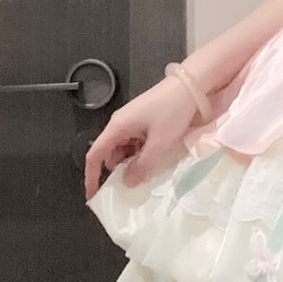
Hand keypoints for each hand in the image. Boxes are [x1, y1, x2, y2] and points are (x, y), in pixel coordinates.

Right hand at [83, 76, 201, 200]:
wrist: (191, 85)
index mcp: (117, 127)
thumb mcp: (160, 143)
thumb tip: (127, 183)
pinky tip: (156, 158)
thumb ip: (143, 165)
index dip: (91, 176)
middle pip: (111, 154)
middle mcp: (120, 124)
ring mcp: (132, 121)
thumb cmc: (172, 111)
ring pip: (125, 150)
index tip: (93, 195)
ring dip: (133, 162)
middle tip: (136, 185)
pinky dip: (142, 153)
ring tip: (151, 171)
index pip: (95, 155)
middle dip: (119, 170)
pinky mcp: (144, 121)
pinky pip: (136, 142)